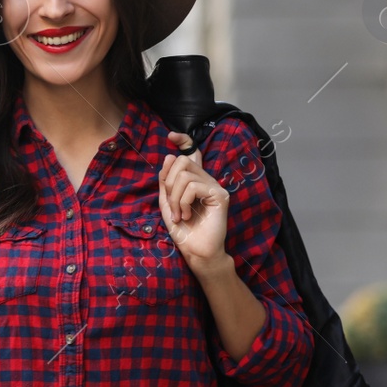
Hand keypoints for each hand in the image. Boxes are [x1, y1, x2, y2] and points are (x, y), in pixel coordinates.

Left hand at [159, 132, 229, 271]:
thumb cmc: (183, 230)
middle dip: (169, 183)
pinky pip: (193, 186)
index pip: (191, 152)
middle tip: (172, 205)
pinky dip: (184, 202)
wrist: (195, 251)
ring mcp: (215, 186)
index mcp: (195, 180)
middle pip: (181, 161)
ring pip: (185, 175)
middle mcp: (207, 180)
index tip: (171, 136)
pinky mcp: (220, 194)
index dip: (183, 139)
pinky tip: (188, 215)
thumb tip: (168, 156)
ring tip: (180, 214)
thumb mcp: (167, 203)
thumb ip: (166, 181)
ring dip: (175, 198)